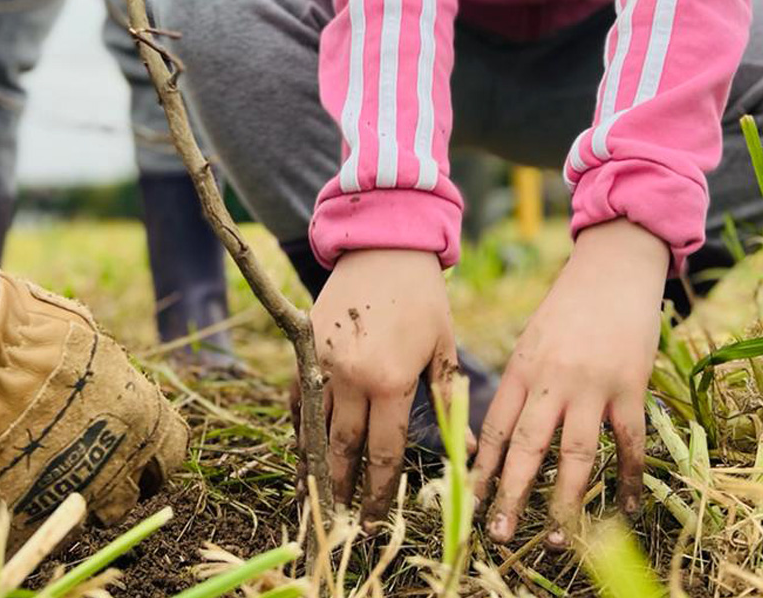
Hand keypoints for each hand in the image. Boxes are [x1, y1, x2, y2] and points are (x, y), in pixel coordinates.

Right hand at [308, 249, 461, 528]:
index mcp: (391, 381)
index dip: (379, 490)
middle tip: (343, 515)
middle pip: (342, 449)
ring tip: (316, 493)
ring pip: (313, 426)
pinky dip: (299, 422)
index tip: (375, 516)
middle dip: (343, 487)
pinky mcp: (304, 346)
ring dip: (315, 462)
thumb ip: (448, 401)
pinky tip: (304, 442)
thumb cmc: (423, 297)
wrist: (383, 246)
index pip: (383, 452)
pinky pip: (297, 396)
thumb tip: (466, 453)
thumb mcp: (442, 347)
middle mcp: (351, 377)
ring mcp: (322, 361)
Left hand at [474, 220, 668, 547]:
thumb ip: (523, 382)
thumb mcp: (532, 337)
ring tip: (557, 539)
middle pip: (527, 445)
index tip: (470, 499)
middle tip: (499, 532)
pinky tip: (624, 507)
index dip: (481, 466)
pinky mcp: (630, 386)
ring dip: (565, 499)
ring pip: (575, 453)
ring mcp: (593, 384)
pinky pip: (629, 442)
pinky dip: (629, 478)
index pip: (494, 425)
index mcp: (522, 366)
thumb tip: (506, 433)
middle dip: (510, 493)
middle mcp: (552, 378)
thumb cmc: (569, 305)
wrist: (614, 268)